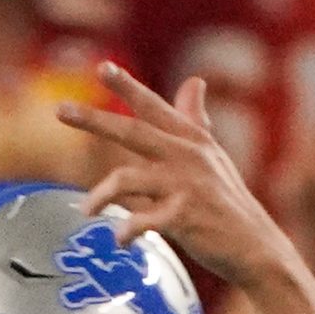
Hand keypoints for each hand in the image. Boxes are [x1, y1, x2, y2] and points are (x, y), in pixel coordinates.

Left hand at [57, 64, 296, 289]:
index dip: (128, 86)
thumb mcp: (213, 156)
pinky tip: (119, 240)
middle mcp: (187, 156)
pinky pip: (144, 221)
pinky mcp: (186, 218)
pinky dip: (126, 231)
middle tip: (59, 109)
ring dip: (101, 194)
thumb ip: (195, 121)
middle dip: (95, 119)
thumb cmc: (227, 203)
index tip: (101, 67)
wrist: (256, 246)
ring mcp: (186, 187)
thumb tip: (194, 80)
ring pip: (129, 178)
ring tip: (85, 211)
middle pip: (133, 131)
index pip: (154, 107)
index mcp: (192, 140)